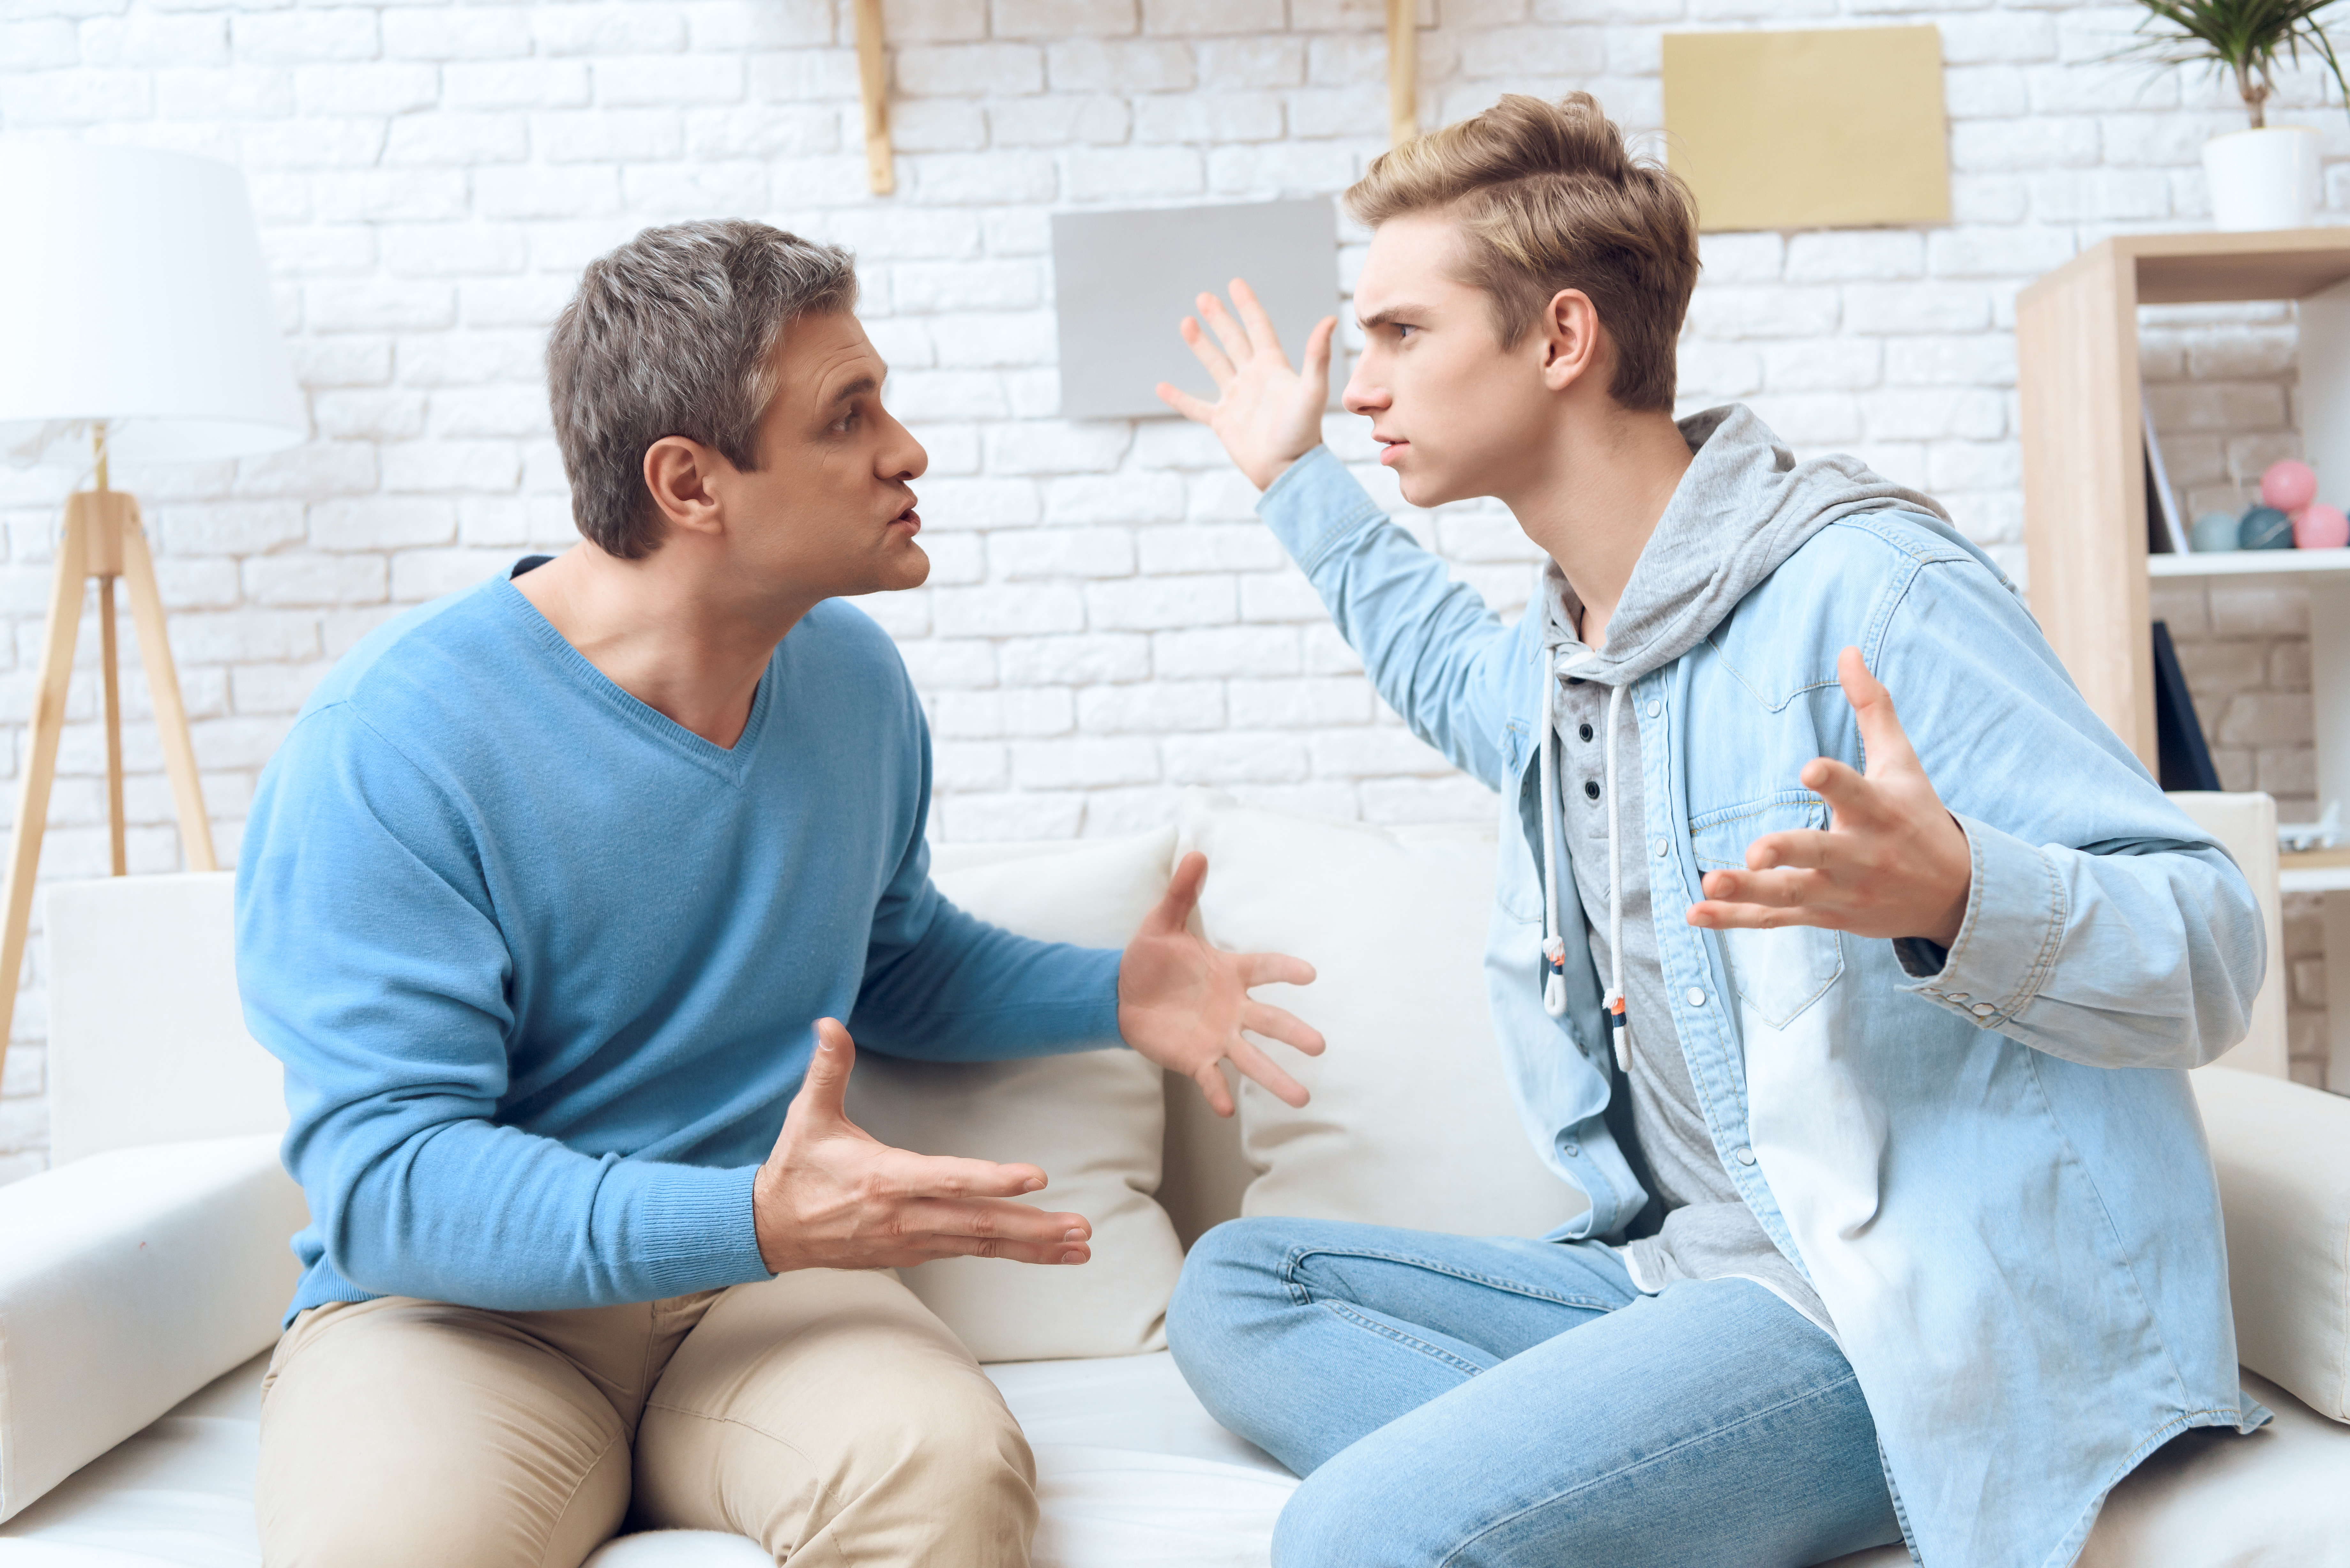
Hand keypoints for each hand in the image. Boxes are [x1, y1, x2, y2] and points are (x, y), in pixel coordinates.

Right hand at [752, 1019, 1092, 1273]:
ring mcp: (911, 1240)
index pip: (949, 1179)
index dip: (993, 1179)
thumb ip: (827, 1069)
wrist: (769, 1229)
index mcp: (885, 1179)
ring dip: (1032, 1246)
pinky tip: (1043, 1254)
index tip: (1037, 1177)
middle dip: (1034, 1228)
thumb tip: (829, 1022)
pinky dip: (1008, 1253)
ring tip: (1079, 1249)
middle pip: (979, 1224)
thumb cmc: (796, 1168)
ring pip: (981, 1244)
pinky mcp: (913, 1253)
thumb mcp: (807, 1116)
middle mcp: (904, 1216)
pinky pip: (969, 1252)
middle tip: (1082, 1230)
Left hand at [1118, 851, 1325, 1116]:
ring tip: (1302, 1098)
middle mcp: (1232, 1008)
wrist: (1121, 992)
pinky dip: (1219, 1094)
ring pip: (1252, 1058)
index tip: (1309, 974)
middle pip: (1270, 1021)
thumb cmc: (1149, 957)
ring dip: (1276, 1078)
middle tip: (1320, 1046)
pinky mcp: (1195, 1058)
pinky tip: (1228, 1111)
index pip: (1264, 968)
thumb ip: (1181, 893)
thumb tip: (1196, 853)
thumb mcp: (1161, 922)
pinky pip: (1211, 1078)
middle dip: (1295, 1033)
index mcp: (1229, 972)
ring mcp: (1216, 1036)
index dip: (1285, 971)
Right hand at [1156, 277, 1337, 491]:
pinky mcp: (1223, 422)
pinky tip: (1161, 387)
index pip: (1258, 328)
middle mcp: (1253, 379)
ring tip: (1186, 323)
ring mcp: (1236, 400)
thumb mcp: (1312, 391)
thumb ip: (1317, 356)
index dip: (1247, 305)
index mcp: (1273, 368)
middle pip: (1233, 341)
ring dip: (1200, 345)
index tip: (1235, 283)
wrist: (1288, 471)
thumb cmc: (1303, 433)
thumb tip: (1329, 319)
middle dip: (1219, 318)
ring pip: (1214, 365)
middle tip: (1203, 297)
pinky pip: (1196, 407)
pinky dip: (1179, 398)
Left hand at [1686, 648, 1971, 947]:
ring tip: (1708, 882)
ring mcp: (1839, 891)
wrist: (1953, 897)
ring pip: (1789, 895)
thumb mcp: (1904, 763)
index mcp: (1880, 812)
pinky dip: (1734, 920)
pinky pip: (1774, 921)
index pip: (1855, 792)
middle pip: (1820, 854)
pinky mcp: (1822, 916)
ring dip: (1747, 893)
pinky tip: (1694, 913)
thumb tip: (1848, 650)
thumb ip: (1872, 708)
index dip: (1833, 780)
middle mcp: (1859, 856)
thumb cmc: (1919, 819)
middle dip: (1788, 852)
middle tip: (1755, 852)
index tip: (1809, 768)